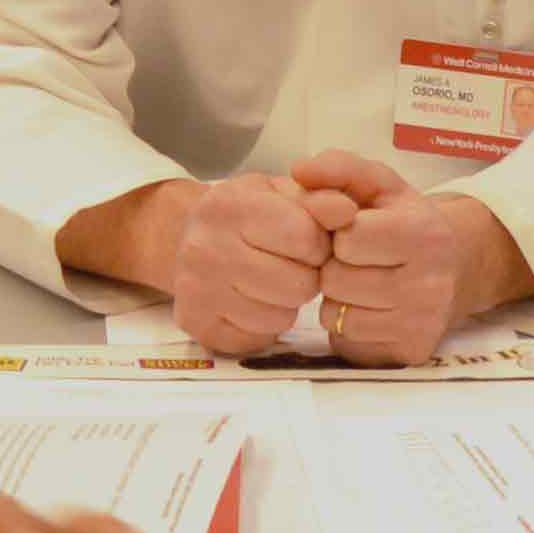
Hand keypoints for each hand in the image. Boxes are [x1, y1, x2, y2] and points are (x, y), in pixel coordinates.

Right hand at [168, 174, 337, 356]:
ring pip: (280, 317)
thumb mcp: (282, 193)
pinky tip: (252, 301)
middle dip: (306, 277)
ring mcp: (197, 290)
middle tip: (290, 266)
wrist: (186, 237)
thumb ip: (320, 199)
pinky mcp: (197, 325)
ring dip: (287, 304)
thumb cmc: (246, 214)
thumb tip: (347, 211)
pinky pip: (257, 339)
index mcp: (230, 206)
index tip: (308, 241)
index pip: (304, 238)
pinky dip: (263, 326)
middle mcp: (206, 248)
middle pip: (298, 285)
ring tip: (271, 282)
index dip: (318, 244)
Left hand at [290, 151, 498, 364]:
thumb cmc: (405, 220)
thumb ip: (339, 168)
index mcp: (423, 234)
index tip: (353, 230)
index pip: (349, 239)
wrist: (456, 267)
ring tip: (360, 282)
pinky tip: (367, 308)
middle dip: (335, 267)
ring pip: (337, 315)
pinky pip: (347, 342)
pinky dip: (347, 326)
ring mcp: (421, 323)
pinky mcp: (410, 352)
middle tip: (354, 260)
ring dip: (336, 298)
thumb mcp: (380, 183)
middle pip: (337, 280)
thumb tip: (299, 169)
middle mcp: (430, 284)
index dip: (340, 233)